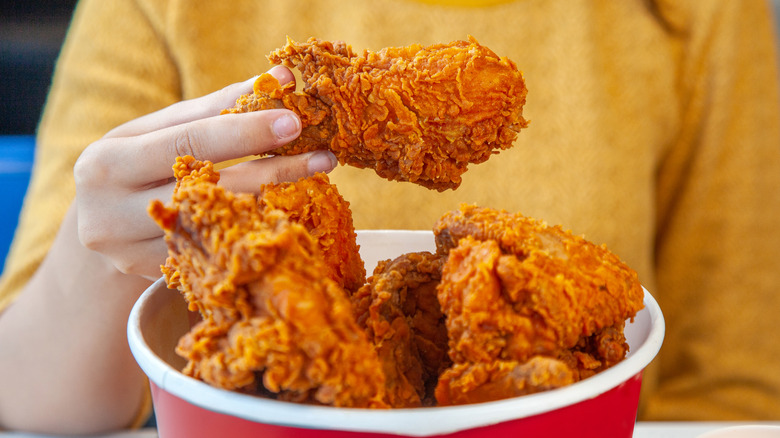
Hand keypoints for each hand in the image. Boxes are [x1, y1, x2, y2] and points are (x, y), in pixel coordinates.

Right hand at [73, 66, 335, 279]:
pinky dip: (258, 230)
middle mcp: (111, 215)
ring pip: (220, 228)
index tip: (293, 121)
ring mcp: (133, 257)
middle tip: (323, 155)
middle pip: (210, 190)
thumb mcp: (163, 130)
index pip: (187, 143)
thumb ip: (220, 106)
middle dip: (273, 170)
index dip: (243, 132)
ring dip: (275, 202)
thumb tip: (282, 80)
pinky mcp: (159, 280)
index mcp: (107, 163)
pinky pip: (219, 254)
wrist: (100, 226)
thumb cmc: (137, 164)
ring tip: (316, 180)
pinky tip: (291, 214)